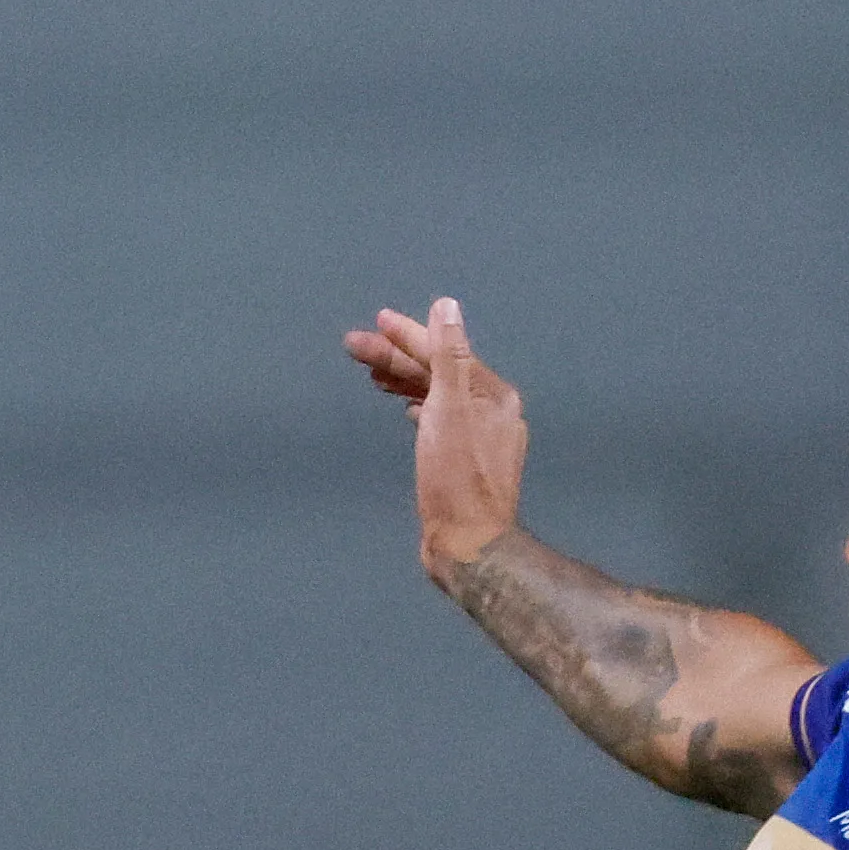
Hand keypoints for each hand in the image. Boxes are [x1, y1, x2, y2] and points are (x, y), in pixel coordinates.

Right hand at [343, 295, 527, 579]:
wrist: (467, 543)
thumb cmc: (456, 477)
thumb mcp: (449, 408)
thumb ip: (448, 355)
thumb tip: (447, 306)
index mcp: (492, 394)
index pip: (444, 352)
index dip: (408, 335)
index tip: (377, 322)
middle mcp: (492, 410)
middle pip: (439, 373)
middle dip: (397, 358)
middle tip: (356, 348)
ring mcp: (481, 437)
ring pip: (438, 396)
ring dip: (405, 381)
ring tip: (372, 375)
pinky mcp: (467, 461)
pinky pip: (440, 420)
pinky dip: (419, 407)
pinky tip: (406, 408)